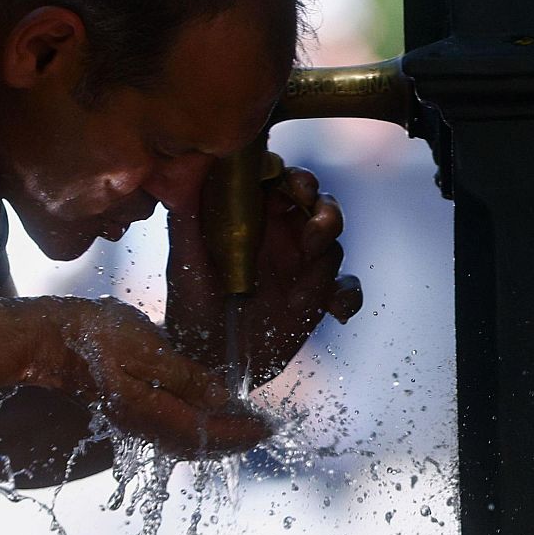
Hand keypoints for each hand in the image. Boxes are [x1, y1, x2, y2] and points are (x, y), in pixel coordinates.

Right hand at [9, 296, 271, 455]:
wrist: (47, 339)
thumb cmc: (95, 336)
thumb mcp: (146, 348)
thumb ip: (185, 376)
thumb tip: (222, 399)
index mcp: (151, 412)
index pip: (207, 432)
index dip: (241, 432)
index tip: (269, 427)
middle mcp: (142, 424)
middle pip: (196, 445)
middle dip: (232, 440)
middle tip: (263, 430)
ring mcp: (131, 419)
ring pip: (182, 440)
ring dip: (215, 436)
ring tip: (240, 425)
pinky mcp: (124, 408)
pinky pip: (168, 430)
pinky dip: (194, 428)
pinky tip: (200, 414)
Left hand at [163, 166, 362, 386]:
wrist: (206, 360)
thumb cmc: (190, 307)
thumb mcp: (185, 263)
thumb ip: (187, 219)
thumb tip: (189, 174)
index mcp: (252, 220)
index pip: (282, 183)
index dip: (296, 179)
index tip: (298, 188)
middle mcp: (280, 237)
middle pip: (318, 206)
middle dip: (324, 213)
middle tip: (311, 235)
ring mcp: (300, 267)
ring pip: (333, 244)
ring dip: (324, 261)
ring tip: (302, 287)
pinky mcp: (316, 298)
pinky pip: (346, 287)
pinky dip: (348, 295)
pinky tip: (336, 310)